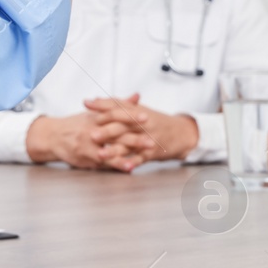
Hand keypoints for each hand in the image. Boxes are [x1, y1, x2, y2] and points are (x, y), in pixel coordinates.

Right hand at [26, 106, 140, 171]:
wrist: (52, 137)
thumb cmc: (76, 124)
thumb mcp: (94, 112)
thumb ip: (118, 105)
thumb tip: (137, 96)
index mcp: (96, 117)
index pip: (114, 114)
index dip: (130, 116)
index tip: (146, 116)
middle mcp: (92, 130)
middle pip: (116, 133)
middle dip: (135, 137)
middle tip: (152, 139)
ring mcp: (89, 145)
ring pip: (112, 149)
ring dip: (129, 152)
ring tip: (145, 155)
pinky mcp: (87, 158)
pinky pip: (105, 162)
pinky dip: (118, 164)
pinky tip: (130, 167)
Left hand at [81, 94, 199, 171]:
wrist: (181, 133)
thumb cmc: (155, 121)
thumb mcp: (138, 110)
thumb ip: (116, 105)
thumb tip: (94, 100)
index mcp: (136, 110)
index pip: (117, 105)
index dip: (102, 105)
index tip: (86, 104)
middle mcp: (142, 123)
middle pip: (122, 125)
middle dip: (106, 131)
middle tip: (91, 135)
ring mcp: (147, 138)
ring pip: (128, 144)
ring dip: (114, 150)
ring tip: (100, 155)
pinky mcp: (153, 152)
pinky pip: (140, 158)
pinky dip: (132, 163)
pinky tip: (123, 167)